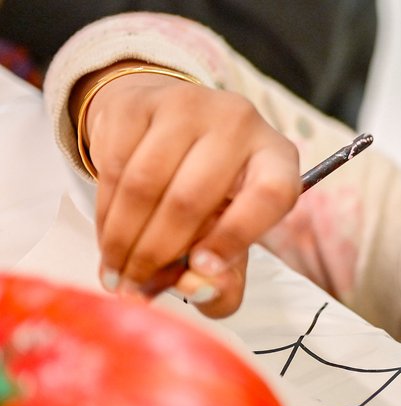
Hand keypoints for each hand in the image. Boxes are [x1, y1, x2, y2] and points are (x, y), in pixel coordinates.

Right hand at [76, 64, 300, 315]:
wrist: (162, 125)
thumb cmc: (209, 192)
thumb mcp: (231, 238)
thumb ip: (227, 280)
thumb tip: (200, 290)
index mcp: (278, 157)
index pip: (271, 195)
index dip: (236, 237)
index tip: (202, 272)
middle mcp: (240, 122)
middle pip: (192, 199)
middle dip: (157, 257)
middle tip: (138, 291)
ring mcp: (187, 104)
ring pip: (145, 186)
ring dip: (125, 242)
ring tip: (118, 276)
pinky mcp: (139, 103)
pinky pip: (114, 168)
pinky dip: (106, 215)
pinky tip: (107, 241)